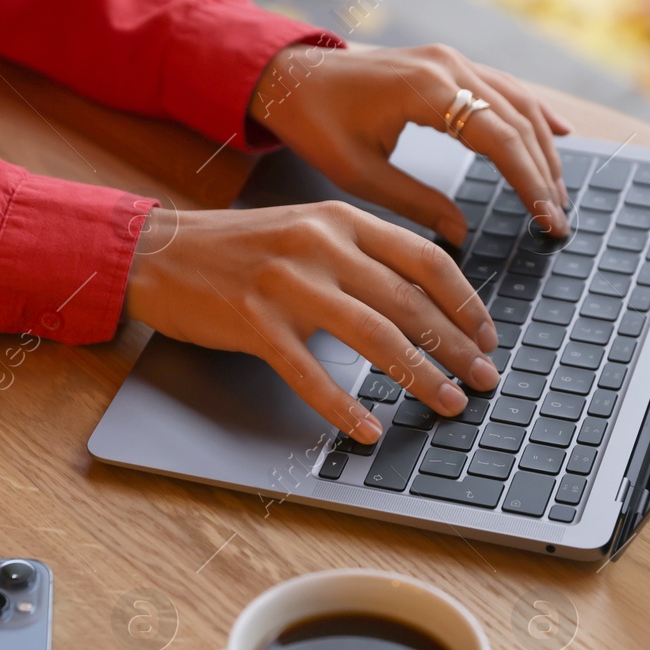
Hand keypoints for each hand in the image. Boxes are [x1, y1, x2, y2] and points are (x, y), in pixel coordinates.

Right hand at [122, 203, 499, 442]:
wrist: (160, 253)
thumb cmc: (239, 249)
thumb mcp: (309, 230)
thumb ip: (362, 251)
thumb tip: (424, 296)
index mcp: (342, 220)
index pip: (425, 260)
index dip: (465, 302)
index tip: (488, 336)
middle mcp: (321, 245)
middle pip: (410, 302)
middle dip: (456, 347)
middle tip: (484, 379)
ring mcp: (288, 284)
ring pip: (374, 336)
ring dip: (420, 376)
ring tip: (448, 403)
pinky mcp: (255, 322)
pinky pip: (310, 374)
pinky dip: (344, 407)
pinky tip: (367, 429)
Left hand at [250, 43, 572, 243]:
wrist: (289, 76)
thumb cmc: (314, 122)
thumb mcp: (358, 173)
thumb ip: (414, 203)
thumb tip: (460, 234)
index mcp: (425, 89)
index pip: (499, 139)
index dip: (530, 183)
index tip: (548, 221)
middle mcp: (447, 65)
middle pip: (518, 122)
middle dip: (544, 174)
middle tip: (559, 221)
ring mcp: (451, 60)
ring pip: (518, 104)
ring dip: (544, 149)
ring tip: (557, 195)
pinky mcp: (448, 64)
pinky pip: (503, 89)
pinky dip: (533, 115)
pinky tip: (559, 135)